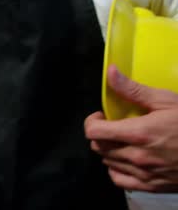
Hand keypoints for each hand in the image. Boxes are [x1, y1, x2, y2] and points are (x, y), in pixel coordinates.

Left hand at [84, 65, 177, 192]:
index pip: (94, 131)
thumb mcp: (166, 100)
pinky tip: (126, 159)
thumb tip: (110, 73)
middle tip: (113, 125)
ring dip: (109, 150)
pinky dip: (117, 169)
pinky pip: (120, 180)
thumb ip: (133, 89)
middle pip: (98, 146)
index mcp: (139, 133)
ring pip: (107, 162)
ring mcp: (144, 173)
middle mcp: (137, 156)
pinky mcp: (152, 186)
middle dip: (100, 134)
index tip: (102, 116)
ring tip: (122, 140)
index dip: (92, 121)